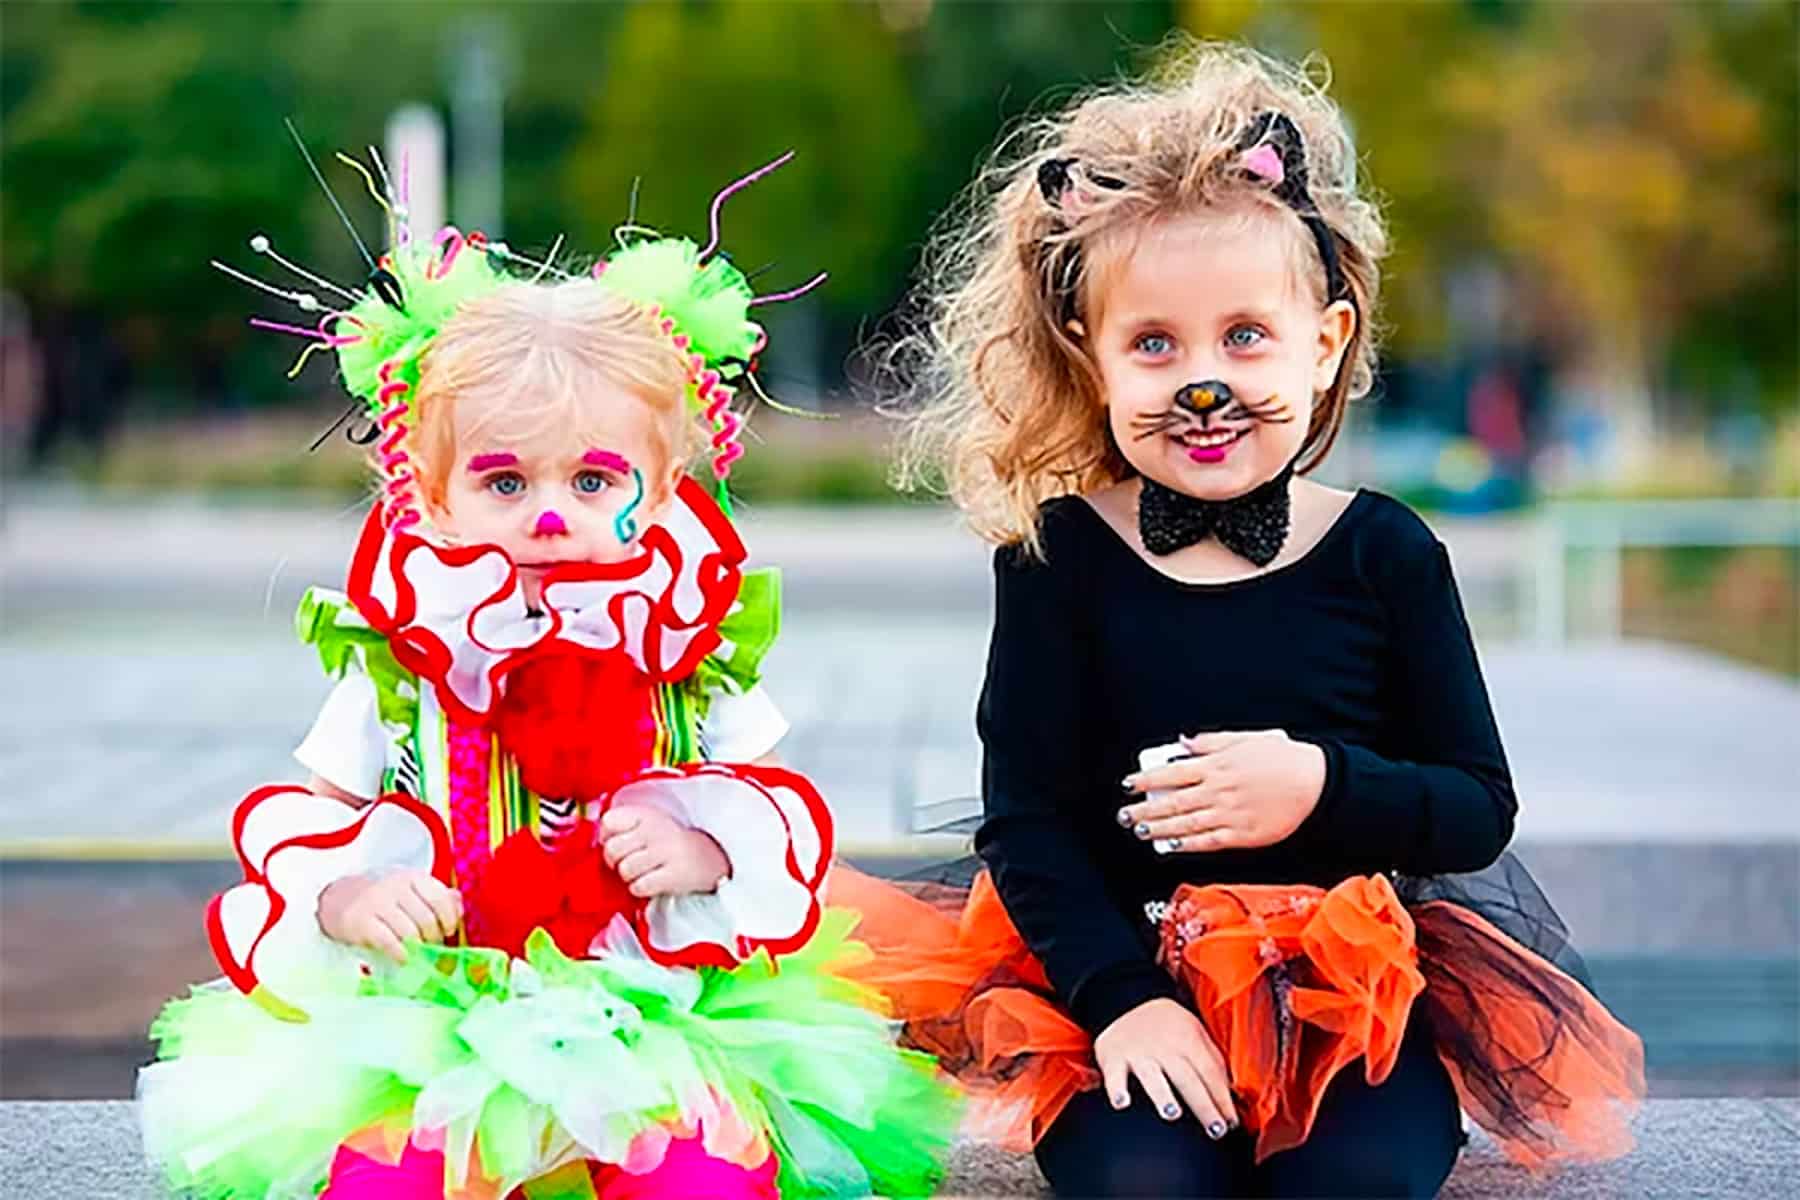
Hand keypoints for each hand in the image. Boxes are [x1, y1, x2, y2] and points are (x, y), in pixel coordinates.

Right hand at [317, 869, 461, 962]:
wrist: (338, 899)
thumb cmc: (383, 899)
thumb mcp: (411, 891)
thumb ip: (437, 897)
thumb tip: (459, 905)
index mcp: (413, 877)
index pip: (440, 898)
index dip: (449, 918)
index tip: (448, 930)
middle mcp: (395, 886)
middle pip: (426, 918)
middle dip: (433, 937)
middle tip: (430, 945)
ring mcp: (377, 902)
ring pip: (410, 932)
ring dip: (418, 947)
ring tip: (417, 951)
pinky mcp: (360, 921)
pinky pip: (389, 941)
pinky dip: (400, 953)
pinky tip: (403, 957)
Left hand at [600, 806, 730, 898]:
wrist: (712, 857)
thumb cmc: (672, 843)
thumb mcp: (650, 823)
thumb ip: (624, 826)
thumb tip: (598, 840)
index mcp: (647, 813)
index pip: (609, 821)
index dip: (607, 837)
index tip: (618, 842)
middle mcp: (656, 829)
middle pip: (612, 849)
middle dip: (615, 862)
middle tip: (629, 862)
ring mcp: (666, 851)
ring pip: (625, 870)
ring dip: (630, 877)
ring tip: (644, 873)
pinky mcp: (674, 874)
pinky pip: (640, 886)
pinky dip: (641, 889)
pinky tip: (652, 882)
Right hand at [1094, 998, 1238, 1137]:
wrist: (1126, 999)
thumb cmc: (1167, 1024)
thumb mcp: (1195, 1031)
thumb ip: (1213, 1060)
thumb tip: (1232, 1092)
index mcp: (1188, 1039)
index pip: (1210, 1072)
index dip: (1223, 1098)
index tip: (1232, 1121)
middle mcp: (1164, 1047)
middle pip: (1187, 1079)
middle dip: (1204, 1106)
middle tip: (1216, 1130)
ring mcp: (1138, 1053)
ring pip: (1152, 1076)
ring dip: (1162, 1094)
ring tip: (1172, 1113)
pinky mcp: (1113, 1057)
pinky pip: (1114, 1074)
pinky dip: (1117, 1088)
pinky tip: (1122, 1102)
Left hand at [1119, 730, 1324, 853]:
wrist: (1316, 783)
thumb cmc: (1282, 758)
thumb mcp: (1244, 739)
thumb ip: (1210, 742)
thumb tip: (1183, 743)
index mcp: (1217, 766)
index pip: (1171, 773)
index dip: (1146, 780)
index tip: (1128, 785)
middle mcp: (1218, 791)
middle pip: (1172, 802)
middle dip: (1144, 809)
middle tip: (1125, 815)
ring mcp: (1229, 814)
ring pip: (1185, 824)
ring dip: (1159, 829)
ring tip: (1140, 831)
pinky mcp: (1242, 834)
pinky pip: (1208, 842)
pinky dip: (1187, 844)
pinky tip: (1171, 845)